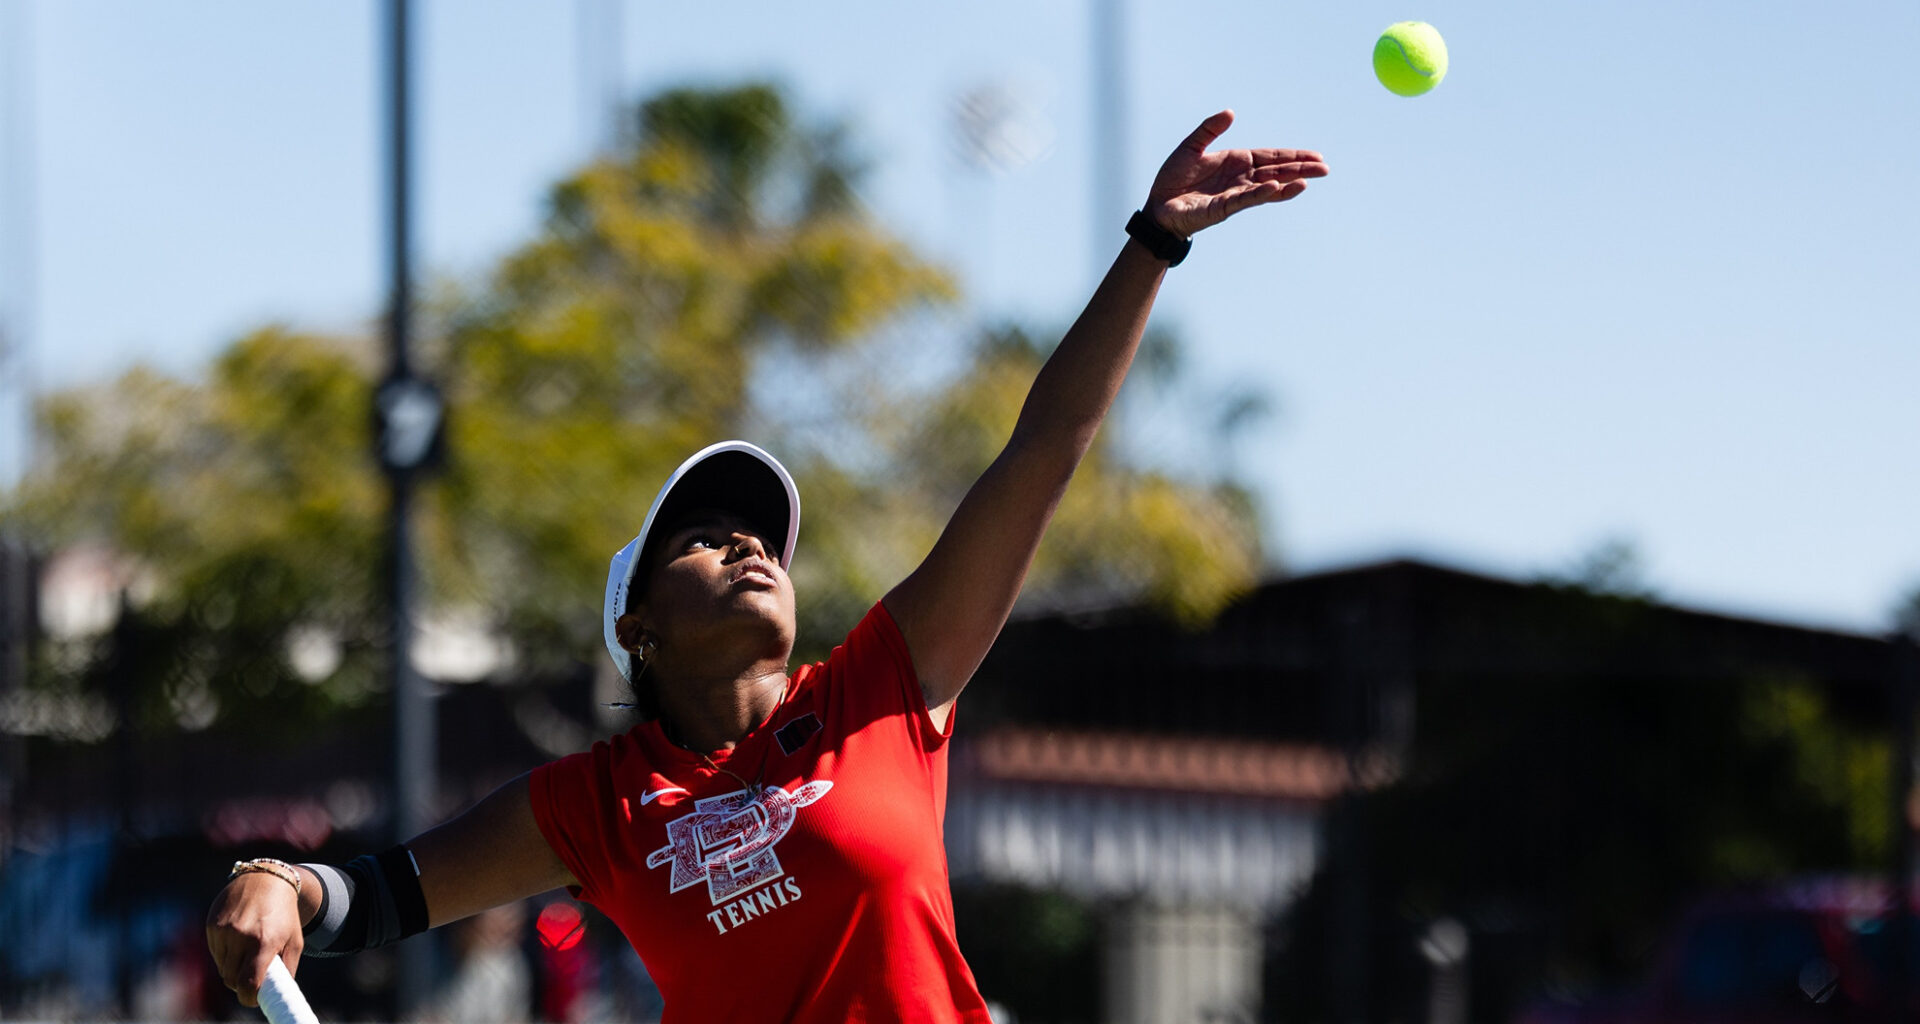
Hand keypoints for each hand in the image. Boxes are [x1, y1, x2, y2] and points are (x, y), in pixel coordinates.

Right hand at [205, 872, 304, 1007]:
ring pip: (222, 968)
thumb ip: (287, 971)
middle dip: (241, 984)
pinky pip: (214, 953)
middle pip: (232, 979)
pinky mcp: (211, 925)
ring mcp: (223, 930)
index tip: (254, 999)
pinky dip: (225, 954)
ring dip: (233, 968)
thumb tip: (276, 995)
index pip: (248, 984)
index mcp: (264, 942)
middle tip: (252, 978)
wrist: (267, 880)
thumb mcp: (295, 942)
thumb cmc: (284, 916)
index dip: (249, 997)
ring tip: (248, 953)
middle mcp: (241, 936)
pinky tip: (237, 940)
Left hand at [1143, 109, 1327, 237]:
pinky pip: (1246, 199)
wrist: (1157, 205)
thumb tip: (1230, 112)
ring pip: (1267, 188)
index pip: (1271, 158)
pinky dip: (1261, 193)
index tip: (1315, 156)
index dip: (1293, 156)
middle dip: (1300, 170)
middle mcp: (1240, 178)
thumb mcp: (1191, 147)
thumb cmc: (1173, 179)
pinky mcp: (1223, 208)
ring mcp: (1234, 194)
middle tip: (1325, 169)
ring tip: (1308, 181)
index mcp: (1236, 162)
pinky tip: (1277, 188)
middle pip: (1276, 172)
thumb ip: (1209, 130)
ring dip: (1288, 185)